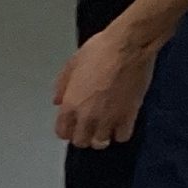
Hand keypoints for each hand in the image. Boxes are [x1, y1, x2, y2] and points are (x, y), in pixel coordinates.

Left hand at [53, 25, 156, 148]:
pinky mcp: (128, 115)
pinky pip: (122, 136)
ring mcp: (108, 118)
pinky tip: (121, 122)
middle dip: (84, 135)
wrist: (129, 45)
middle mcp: (87, 117)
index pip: (62, 133)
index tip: (73, 124)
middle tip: (90, 125)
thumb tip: (57, 102)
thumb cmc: (101, 49)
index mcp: (70, 105)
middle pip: (81, 141)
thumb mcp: (72, 64)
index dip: (67, 129)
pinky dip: (121, 133)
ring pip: (101, 142)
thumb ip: (62, 86)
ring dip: (102, 136)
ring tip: (105, 126)